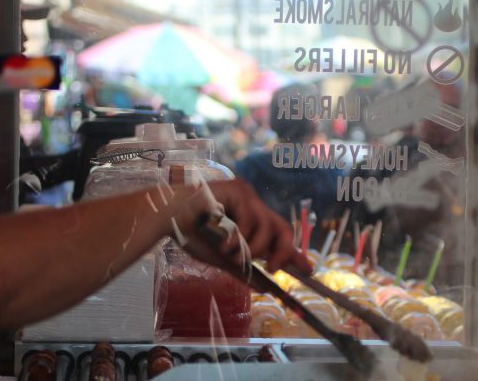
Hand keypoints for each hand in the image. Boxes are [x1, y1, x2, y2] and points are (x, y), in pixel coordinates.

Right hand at [171, 179, 311, 273]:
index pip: (279, 237)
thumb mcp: (223, 258)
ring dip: (250, 249)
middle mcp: (253, 207)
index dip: (295, 253)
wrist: (167, 219)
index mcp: (250, 222)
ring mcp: (247, 196)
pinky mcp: (239, 189)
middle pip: (284, 229)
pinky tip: (222, 239)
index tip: (310, 270)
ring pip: (267, 228)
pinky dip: (238, 237)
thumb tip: (266, 288)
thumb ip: (245, 270)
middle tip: (273, 268)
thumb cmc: (191, 234)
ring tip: (229, 252)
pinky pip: (250, 219)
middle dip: (283, 252)